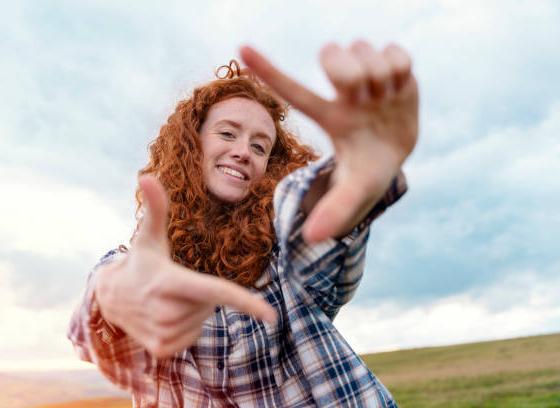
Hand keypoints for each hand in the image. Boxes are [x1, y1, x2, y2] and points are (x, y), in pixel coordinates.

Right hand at [94, 176, 276, 357]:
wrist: (109, 298)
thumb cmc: (140, 263)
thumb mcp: (148, 236)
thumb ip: (155, 208)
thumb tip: (146, 175)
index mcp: (172, 283)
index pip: (216, 292)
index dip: (246, 303)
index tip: (272, 316)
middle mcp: (168, 312)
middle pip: (212, 305)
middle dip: (201, 295)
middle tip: (174, 285)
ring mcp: (164, 334)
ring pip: (203, 321)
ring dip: (193, 311)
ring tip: (166, 300)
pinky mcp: (163, 350)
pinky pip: (193, 337)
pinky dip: (185, 327)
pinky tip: (164, 317)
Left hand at [240, 41, 417, 242]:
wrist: (400, 153)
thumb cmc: (369, 172)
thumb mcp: (356, 192)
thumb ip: (334, 211)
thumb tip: (311, 237)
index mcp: (328, 116)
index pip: (294, 91)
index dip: (267, 69)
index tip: (240, 49)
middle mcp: (341, 92)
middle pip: (333, 56)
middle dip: (347, 73)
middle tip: (362, 96)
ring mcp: (365, 77)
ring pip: (365, 51)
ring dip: (379, 78)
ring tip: (383, 100)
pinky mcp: (392, 68)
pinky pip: (396, 52)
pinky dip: (401, 70)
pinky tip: (398, 90)